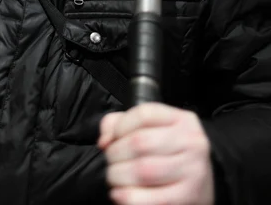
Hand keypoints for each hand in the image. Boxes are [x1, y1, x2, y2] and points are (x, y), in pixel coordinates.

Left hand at [99, 103, 213, 204]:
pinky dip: (127, 197)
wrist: (205, 185)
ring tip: (115, 178)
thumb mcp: (155, 130)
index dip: (120, 126)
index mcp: (182, 120)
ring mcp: (192, 171)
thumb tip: (105, 139)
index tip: (112, 138)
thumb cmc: (172, 155)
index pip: (144, 114)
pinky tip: (120, 194)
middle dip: (115, 154)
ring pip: (142, 170)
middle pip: (140, 142)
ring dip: (118, 176)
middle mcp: (191, 143)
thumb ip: (123, 124)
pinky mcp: (187, 198)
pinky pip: (150, 199)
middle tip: (111, 161)